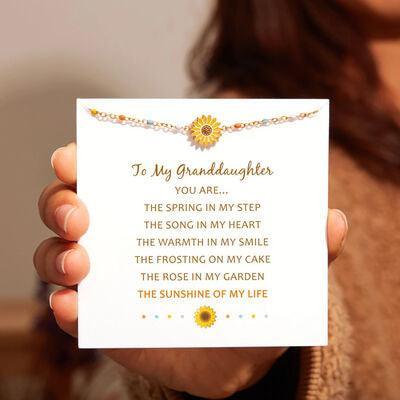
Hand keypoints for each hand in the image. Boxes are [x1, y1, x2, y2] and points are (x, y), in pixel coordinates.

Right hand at [34, 143, 347, 398]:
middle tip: (81, 211)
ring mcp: (106, 275)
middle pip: (70, 202)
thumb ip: (303, 246)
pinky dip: (64, 306)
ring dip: (58, 253)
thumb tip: (332, 222)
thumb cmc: (249, 292)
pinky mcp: (100, 317)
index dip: (90, 155)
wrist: (234, 350)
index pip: (115, 169)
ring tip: (82, 263)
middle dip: (62, 199)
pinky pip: (67, 308)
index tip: (78, 152)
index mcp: (160, 205)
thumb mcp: (276, 264)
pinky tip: (74, 308)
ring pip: (57, 252)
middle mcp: (123, 232)